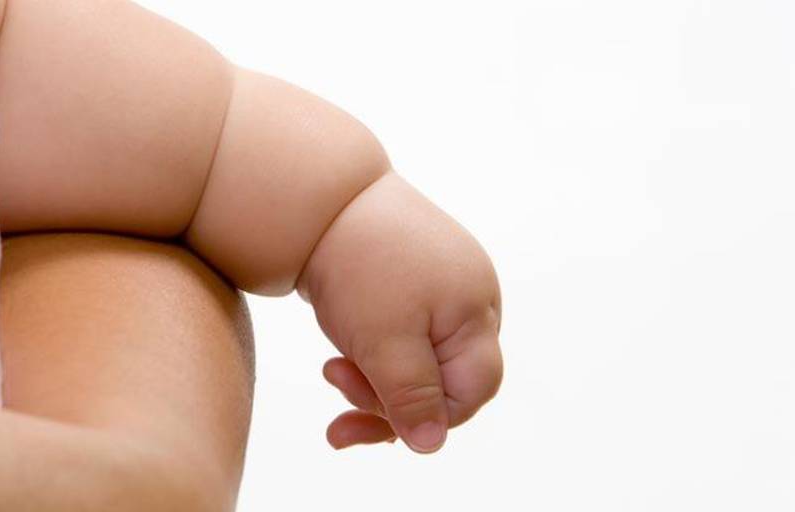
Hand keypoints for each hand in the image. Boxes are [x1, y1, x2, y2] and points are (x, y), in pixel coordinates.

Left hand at [300, 172, 503, 453]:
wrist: (317, 197)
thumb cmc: (358, 267)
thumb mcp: (385, 343)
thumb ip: (412, 398)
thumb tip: (432, 445)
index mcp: (476, 311)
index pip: (471, 391)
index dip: (427, 416)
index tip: (371, 417)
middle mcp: (469, 299)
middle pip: (445, 380)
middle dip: (390, 401)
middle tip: (335, 399)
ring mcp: (440, 287)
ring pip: (418, 361)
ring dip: (374, 381)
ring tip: (328, 372)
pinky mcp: (409, 281)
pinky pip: (401, 336)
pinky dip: (372, 355)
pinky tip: (339, 358)